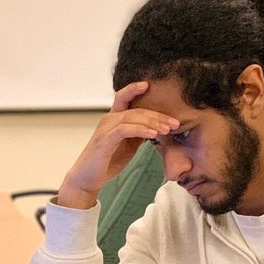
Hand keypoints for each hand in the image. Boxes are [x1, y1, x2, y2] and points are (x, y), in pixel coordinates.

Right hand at [57, 81, 177, 208]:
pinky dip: (140, 130)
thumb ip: (139, 133)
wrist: (88, 179)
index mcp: (114, 119)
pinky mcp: (104, 141)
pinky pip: (125, 130)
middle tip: (175, 123)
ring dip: (152, 123)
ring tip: (167, 129)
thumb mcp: (128, 145)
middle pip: (136, 110)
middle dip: (158, 115)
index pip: (124, 97)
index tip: (149, 85)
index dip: (134, 88)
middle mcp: (108, 120)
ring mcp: (105, 129)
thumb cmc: (108, 161)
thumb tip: (157, 127)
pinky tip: (153, 135)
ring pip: (132, 117)